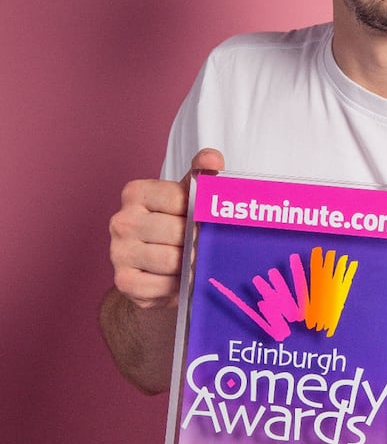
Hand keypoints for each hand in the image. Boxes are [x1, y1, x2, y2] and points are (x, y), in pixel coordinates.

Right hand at [109, 148, 223, 307]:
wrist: (156, 273)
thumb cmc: (176, 229)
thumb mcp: (189, 199)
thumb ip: (202, 176)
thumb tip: (211, 157)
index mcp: (136, 193)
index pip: (179, 200)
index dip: (198, 214)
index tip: (202, 220)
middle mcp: (122, 220)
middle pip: (176, 232)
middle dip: (196, 242)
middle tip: (203, 246)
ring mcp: (118, 251)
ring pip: (171, 260)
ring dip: (188, 265)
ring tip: (192, 262)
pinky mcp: (123, 281)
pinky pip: (162, 286)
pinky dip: (177, 286)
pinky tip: (178, 279)